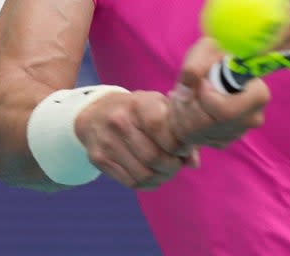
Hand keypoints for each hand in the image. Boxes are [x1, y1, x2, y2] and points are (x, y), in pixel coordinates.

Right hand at [73, 90, 198, 190]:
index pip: (161, 128)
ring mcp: (107, 142)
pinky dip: (148, 184)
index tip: (184, 150)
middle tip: (177, 163)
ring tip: (166, 170)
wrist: (95, 113)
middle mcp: (120, 121)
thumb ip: (179, 131)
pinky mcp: (99, 159)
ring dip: (162, 177)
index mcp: (139, 104)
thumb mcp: (159, 108)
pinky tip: (153, 176)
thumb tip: (194, 162)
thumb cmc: (137, 110)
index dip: (178, 145)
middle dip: (173, 166)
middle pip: (154, 157)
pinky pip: (131, 182)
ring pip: (143, 174)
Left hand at [169, 37, 270, 148]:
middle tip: (183, 87)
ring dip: (180, 113)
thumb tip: (183, 93)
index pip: (225, 112)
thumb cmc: (216, 53)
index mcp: (258, 95)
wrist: (218, 65)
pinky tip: (186, 105)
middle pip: (206, 126)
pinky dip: (182, 123)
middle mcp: (251, 119)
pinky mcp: (222, 140)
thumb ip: (194, 66)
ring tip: (181, 94)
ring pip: (196, 134)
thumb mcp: (206, 48)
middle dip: (187, 105)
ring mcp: (237, 133)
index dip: (204, 97)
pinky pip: (193, 140)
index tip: (201, 80)